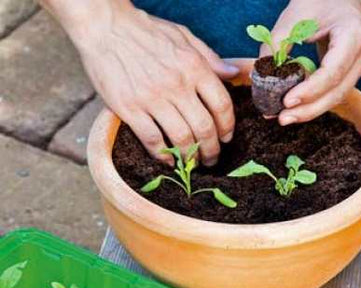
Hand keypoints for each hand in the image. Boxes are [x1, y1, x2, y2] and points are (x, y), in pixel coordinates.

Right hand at [43, 0, 238, 165]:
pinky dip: (163, 155)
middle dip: (212, 150)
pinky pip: (152, 140)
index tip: (226, 138)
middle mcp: (176, 85)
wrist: (104, 28)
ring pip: (181, 138)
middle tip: (212, 159)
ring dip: (191, 157)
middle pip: (204, 128)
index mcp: (193, 67)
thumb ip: (210, 57)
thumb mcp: (184, 36)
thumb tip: (233, 74)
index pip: (221, 105)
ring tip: (193, 163)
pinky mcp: (129, 109)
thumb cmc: (145, 31)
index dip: (228, 127)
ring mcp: (152, 98)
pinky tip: (169, 161)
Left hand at [260, 0, 360, 124]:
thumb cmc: (318, 3)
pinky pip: (332, 94)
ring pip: (336, 98)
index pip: (332, 71)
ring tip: (283, 117)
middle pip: (337, 92)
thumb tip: (259, 76)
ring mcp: (360, 66)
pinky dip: (312, 104)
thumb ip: (275, 45)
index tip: (286, 101)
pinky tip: (292, 110)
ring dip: (308, 111)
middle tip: (282, 119)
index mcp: (353, 35)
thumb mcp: (293, 17)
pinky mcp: (351, 75)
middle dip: (308, 110)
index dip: (309, 90)